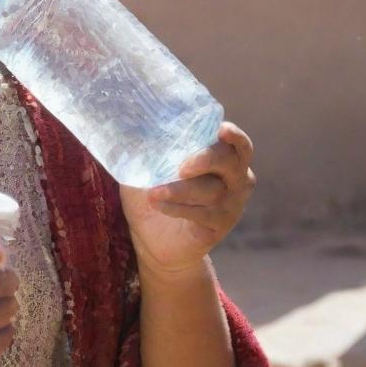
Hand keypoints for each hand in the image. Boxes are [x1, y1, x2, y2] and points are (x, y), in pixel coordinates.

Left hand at [119, 121, 256, 279]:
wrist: (151, 238)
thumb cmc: (152, 192)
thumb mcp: (145, 167)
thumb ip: (146, 148)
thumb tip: (130, 129)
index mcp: (220, 157)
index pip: (235, 143)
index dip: (233, 135)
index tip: (221, 129)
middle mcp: (234, 178)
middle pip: (230, 162)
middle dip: (207, 159)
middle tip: (181, 167)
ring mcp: (231, 203)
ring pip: (212, 190)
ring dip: (180, 190)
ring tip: (153, 192)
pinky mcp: (220, 225)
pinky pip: (203, 214)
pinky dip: (179, 208)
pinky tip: (159, 206)